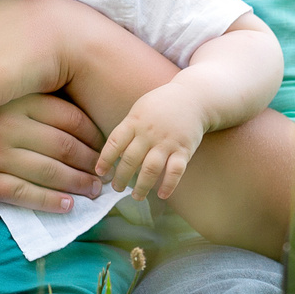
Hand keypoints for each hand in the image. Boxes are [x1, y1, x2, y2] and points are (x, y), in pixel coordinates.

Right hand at [0, 93, 105, 211]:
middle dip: (90, 161)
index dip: (91, 131)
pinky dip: (50, 201)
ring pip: (50, 170)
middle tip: (106, 172)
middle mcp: (11, 123)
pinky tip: (68, 207)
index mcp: (14, 98)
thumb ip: (14, 88)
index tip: (104, 142)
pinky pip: (25, 193)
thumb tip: (54, 96)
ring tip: (94, 192)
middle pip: (66, 144)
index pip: (68, 115)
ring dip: (78, 183)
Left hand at [96, 83, 209, 199]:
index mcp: (135, 121)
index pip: (115, 143)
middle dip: (121, 177)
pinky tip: (161, 195)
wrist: (194, 96)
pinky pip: (176, 170)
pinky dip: (169, 185)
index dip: (105, 159)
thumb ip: (128, 129)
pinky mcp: (184, 149)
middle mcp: (149, 133)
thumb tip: (117, 154)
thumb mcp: (140, 110)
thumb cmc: (161, 105)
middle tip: (116, 188)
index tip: (100, 172)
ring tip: (136, 197)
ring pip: (151, 169)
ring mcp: (167, 142)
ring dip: (141, 186)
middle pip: (130, 159)